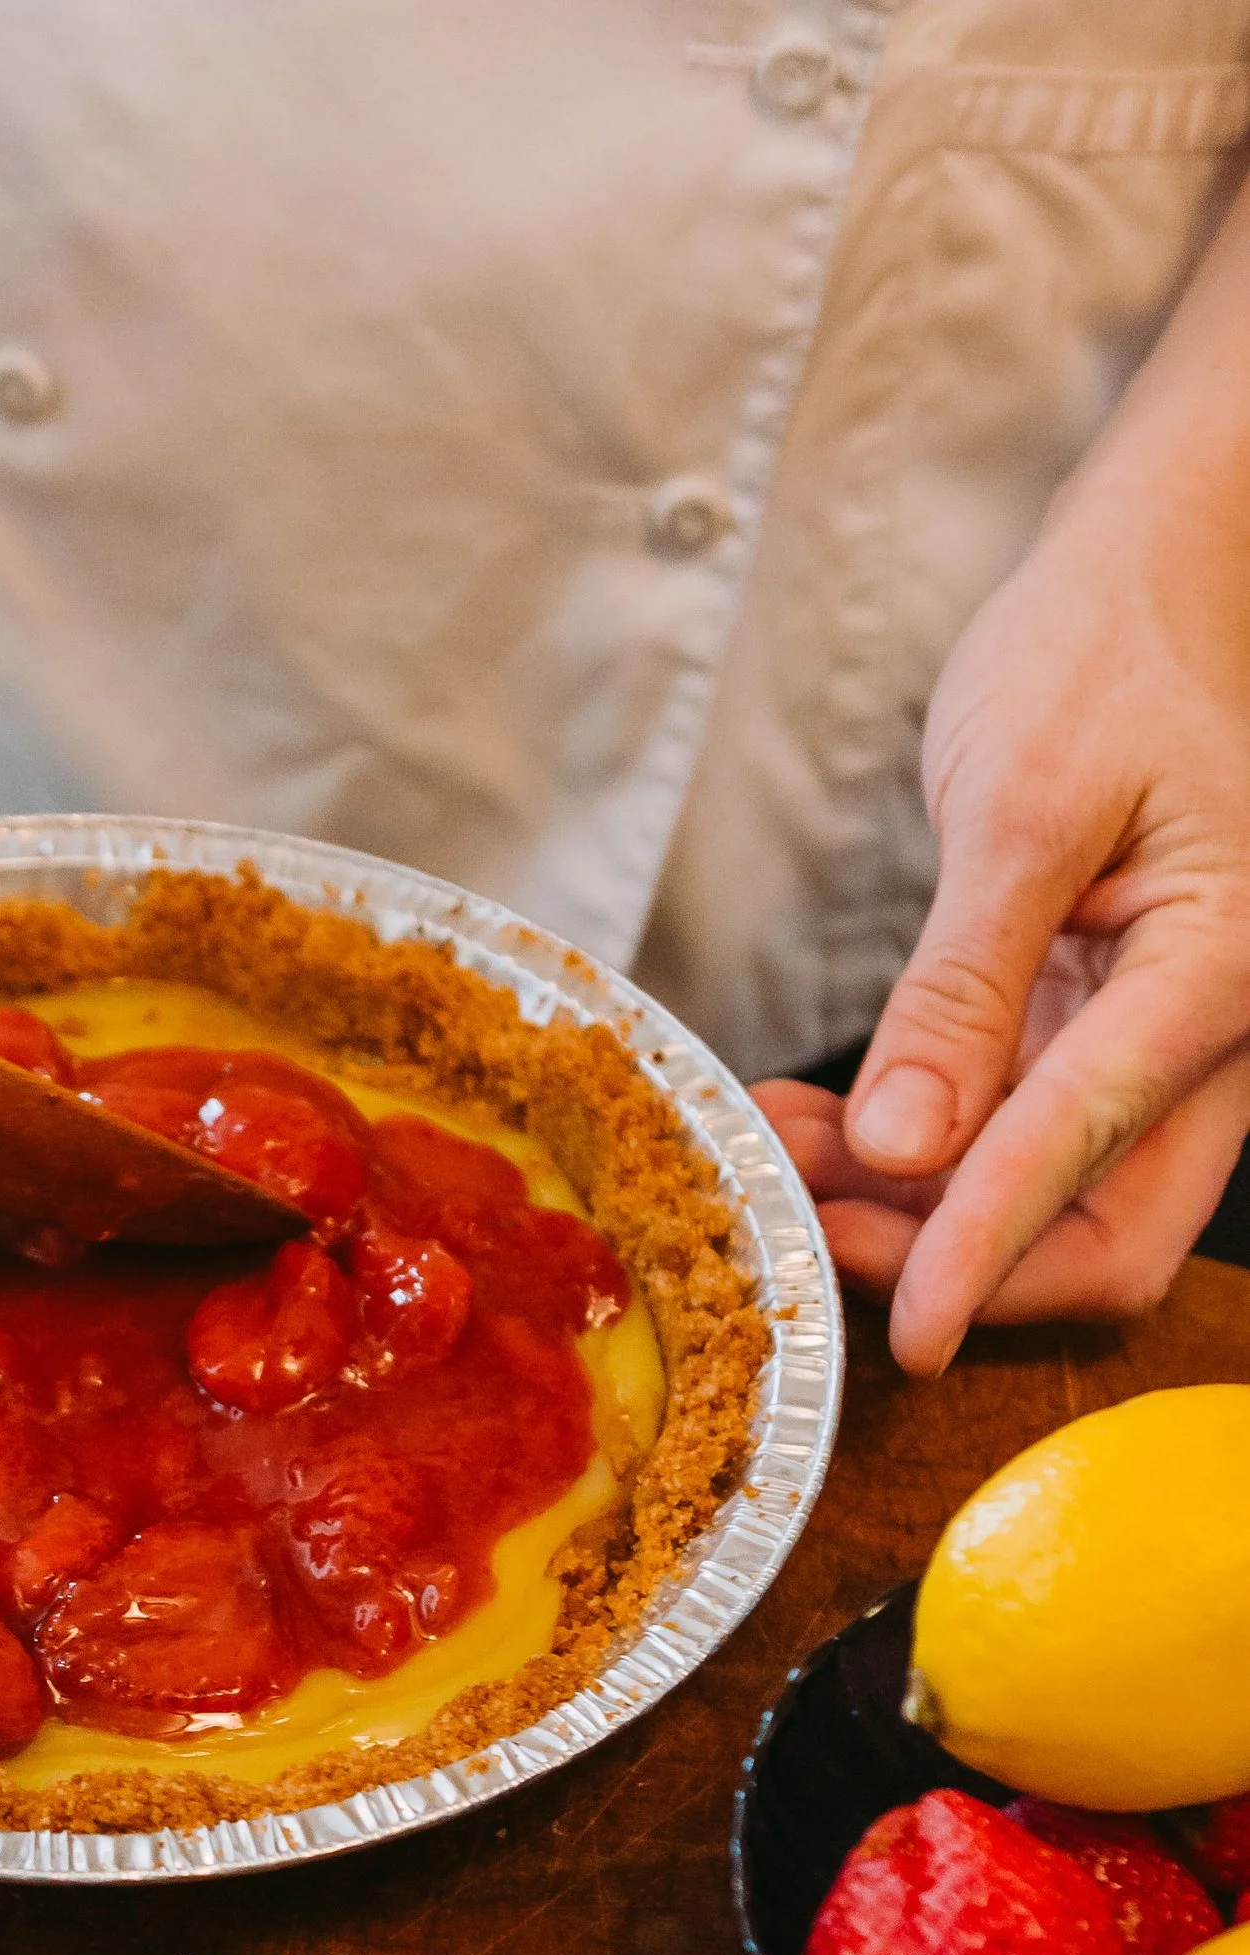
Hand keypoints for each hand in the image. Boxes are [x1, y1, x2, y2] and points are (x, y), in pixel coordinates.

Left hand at [751, 180, 1249, 1375]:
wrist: (1154, 584)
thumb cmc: (1104, 656)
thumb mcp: (1021, 802)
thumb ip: (963, 984)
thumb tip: (907, 1143)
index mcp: (1217, 969)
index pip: (1089, 1153)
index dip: (985, 1255)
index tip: (907, 1335)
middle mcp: (1210, 1030)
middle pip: (1106, 1232)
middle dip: (958, 1263)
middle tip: (811, 1232)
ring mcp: (1159, 1043)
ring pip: (1055, 1202)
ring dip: (917, 1214)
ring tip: (784, 1157)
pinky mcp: (1101, 1037)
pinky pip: (1021, 1143)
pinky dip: (919, 1158)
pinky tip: (823, 1127)